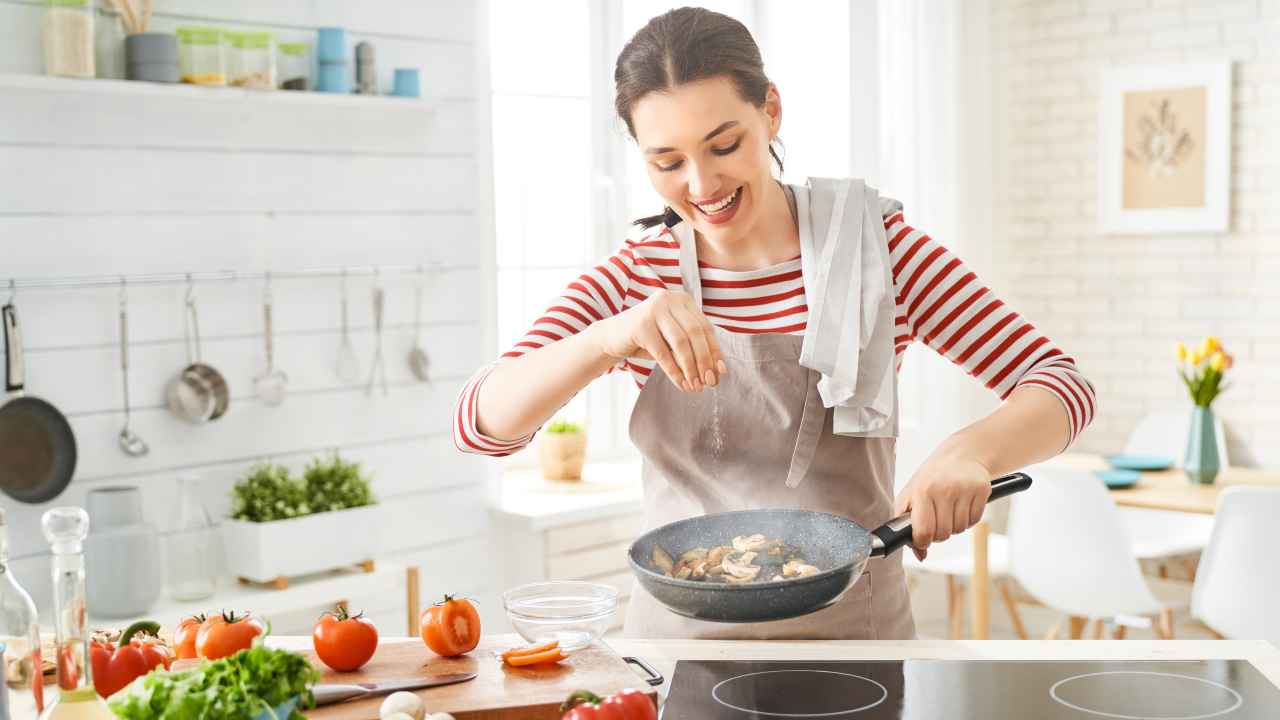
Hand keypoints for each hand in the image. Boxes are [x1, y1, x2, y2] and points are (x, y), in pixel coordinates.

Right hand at [591, 289, 725, 391]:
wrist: (612, 338)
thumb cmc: (648, 340)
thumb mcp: (674, 341)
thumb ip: (695, 350)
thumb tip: (720, 372)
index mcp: (683, 300)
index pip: (706, 327)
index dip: (715, 351)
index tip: (720, 373)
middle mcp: (669, 299)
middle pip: (696, 333)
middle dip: (704, 361)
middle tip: (709, 383)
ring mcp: (654, 310)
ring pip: (681, 342)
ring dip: (690, 368)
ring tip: (695, 387)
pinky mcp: (640, 325)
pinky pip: (663, 353)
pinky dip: (674, 371)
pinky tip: (680, 383)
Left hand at [893, 455, 992, 560]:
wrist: (960, 454)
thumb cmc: (931, 478)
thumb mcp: (911, 495)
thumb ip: (907, 525)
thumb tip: (920, 555)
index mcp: (922, 490)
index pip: (924, 532)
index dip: (922, 541)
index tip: (922, 538)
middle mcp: (943, 489)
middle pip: (943, 534)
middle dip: (938, 533)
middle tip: (936, 518)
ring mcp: (964, 489)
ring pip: (959, 529)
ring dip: (954, 525)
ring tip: (949, 508)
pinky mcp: (982, 490)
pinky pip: (974, 521)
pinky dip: (968, 519)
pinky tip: (962, 504)